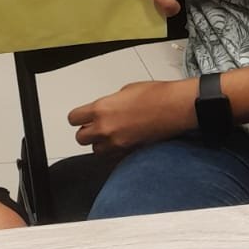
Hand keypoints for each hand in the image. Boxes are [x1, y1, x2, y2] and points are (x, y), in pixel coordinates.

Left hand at [68, 79, 195, 153]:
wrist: (175, 108)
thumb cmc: (155, 96)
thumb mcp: (125, 91)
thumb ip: (108, 104)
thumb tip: (104, 110)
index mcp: (101, 109)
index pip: (74, 119)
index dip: (78, 118)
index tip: (82, 117)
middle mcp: (105, 129)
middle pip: (81, 138)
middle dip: (87, 133)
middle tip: (96, 127)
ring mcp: (117, 143)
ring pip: (96, 151)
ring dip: (100, 144)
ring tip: (112, 135)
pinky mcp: (129, 153)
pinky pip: (113, 157)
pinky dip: (114, 152)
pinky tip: (123, 142)